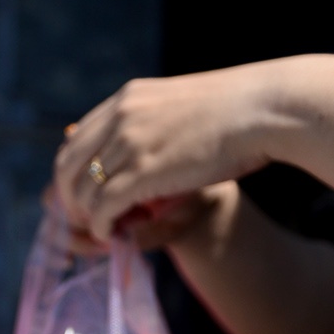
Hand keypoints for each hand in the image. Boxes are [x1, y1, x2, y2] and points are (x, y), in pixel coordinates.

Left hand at [54, 60, 295, 241]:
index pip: (77, 137)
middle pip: (68, 164)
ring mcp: (129, 143)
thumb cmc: (239, 110)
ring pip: (83, 188)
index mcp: (128, 98)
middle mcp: (121, 117)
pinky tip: (109, 234)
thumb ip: (156, 123)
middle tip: (82, 219)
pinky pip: (103, 206)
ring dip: (85, 216)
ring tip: (100, 229)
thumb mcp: (183, 106)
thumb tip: (143, 146)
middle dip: (69, 197)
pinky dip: (100, 225)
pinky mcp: (142, 171)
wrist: (265, 109)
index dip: (73, 170)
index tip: (83, 192)